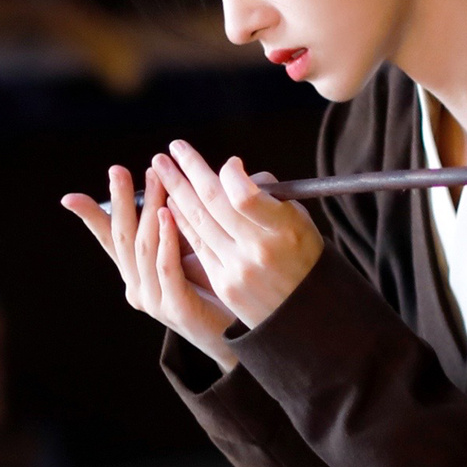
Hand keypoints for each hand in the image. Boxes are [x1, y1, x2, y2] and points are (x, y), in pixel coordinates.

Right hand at [60, 163, 240, 370]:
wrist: (238, 339)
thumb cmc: (216, 293)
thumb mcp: (190, 254)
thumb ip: (176, 229)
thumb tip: (173, 187)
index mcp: (137, 275)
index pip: (110, 241)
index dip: (92, 218)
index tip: (71, 197)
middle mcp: (138, 289)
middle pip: (123, 238)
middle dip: (121, 201)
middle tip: (118, 171)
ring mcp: (155, 301)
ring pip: (143, 250)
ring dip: (147, 211)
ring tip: (154, 180)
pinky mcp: (177, 309)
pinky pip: (165, 269)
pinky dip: (164, 241)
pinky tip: (167, 216)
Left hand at [151, 139, 323, 334]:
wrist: (306, 316)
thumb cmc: (304, 259)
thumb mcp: (300, 222)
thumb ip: (267, 197)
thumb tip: (232, 173)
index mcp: (285, 229)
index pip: (244, 193)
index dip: (230, 174)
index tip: (229, 162)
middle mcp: (259, 249)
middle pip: (214, 202)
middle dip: (189, 171)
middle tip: (171, 150)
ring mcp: (238, 269)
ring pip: (198, 222)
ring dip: (176, 191)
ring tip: (160, 169)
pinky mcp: (224, 284)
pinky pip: (197, 245)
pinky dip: (181, 221)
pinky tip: (170, 204)